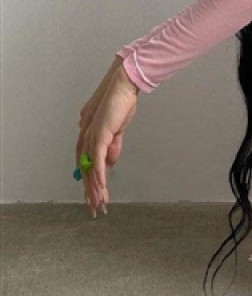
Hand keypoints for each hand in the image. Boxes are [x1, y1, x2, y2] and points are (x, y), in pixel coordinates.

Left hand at [76, 59, 138, 217]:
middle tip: (94, 208)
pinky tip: (100, 188)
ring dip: (95, 189)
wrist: (123, 87)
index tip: (94, 196)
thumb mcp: (118, 129)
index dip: (89, 182)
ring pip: (90, 170)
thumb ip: (113, 146)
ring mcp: (91, 138)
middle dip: (90, 192)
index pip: (86, 165)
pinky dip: (98, 175)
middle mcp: (86, 139)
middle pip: (85, 171)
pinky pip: (97, 161)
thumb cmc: (120, 104)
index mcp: (89, 137)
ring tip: (98, 203)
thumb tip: (109, 163)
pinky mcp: (99, 136)